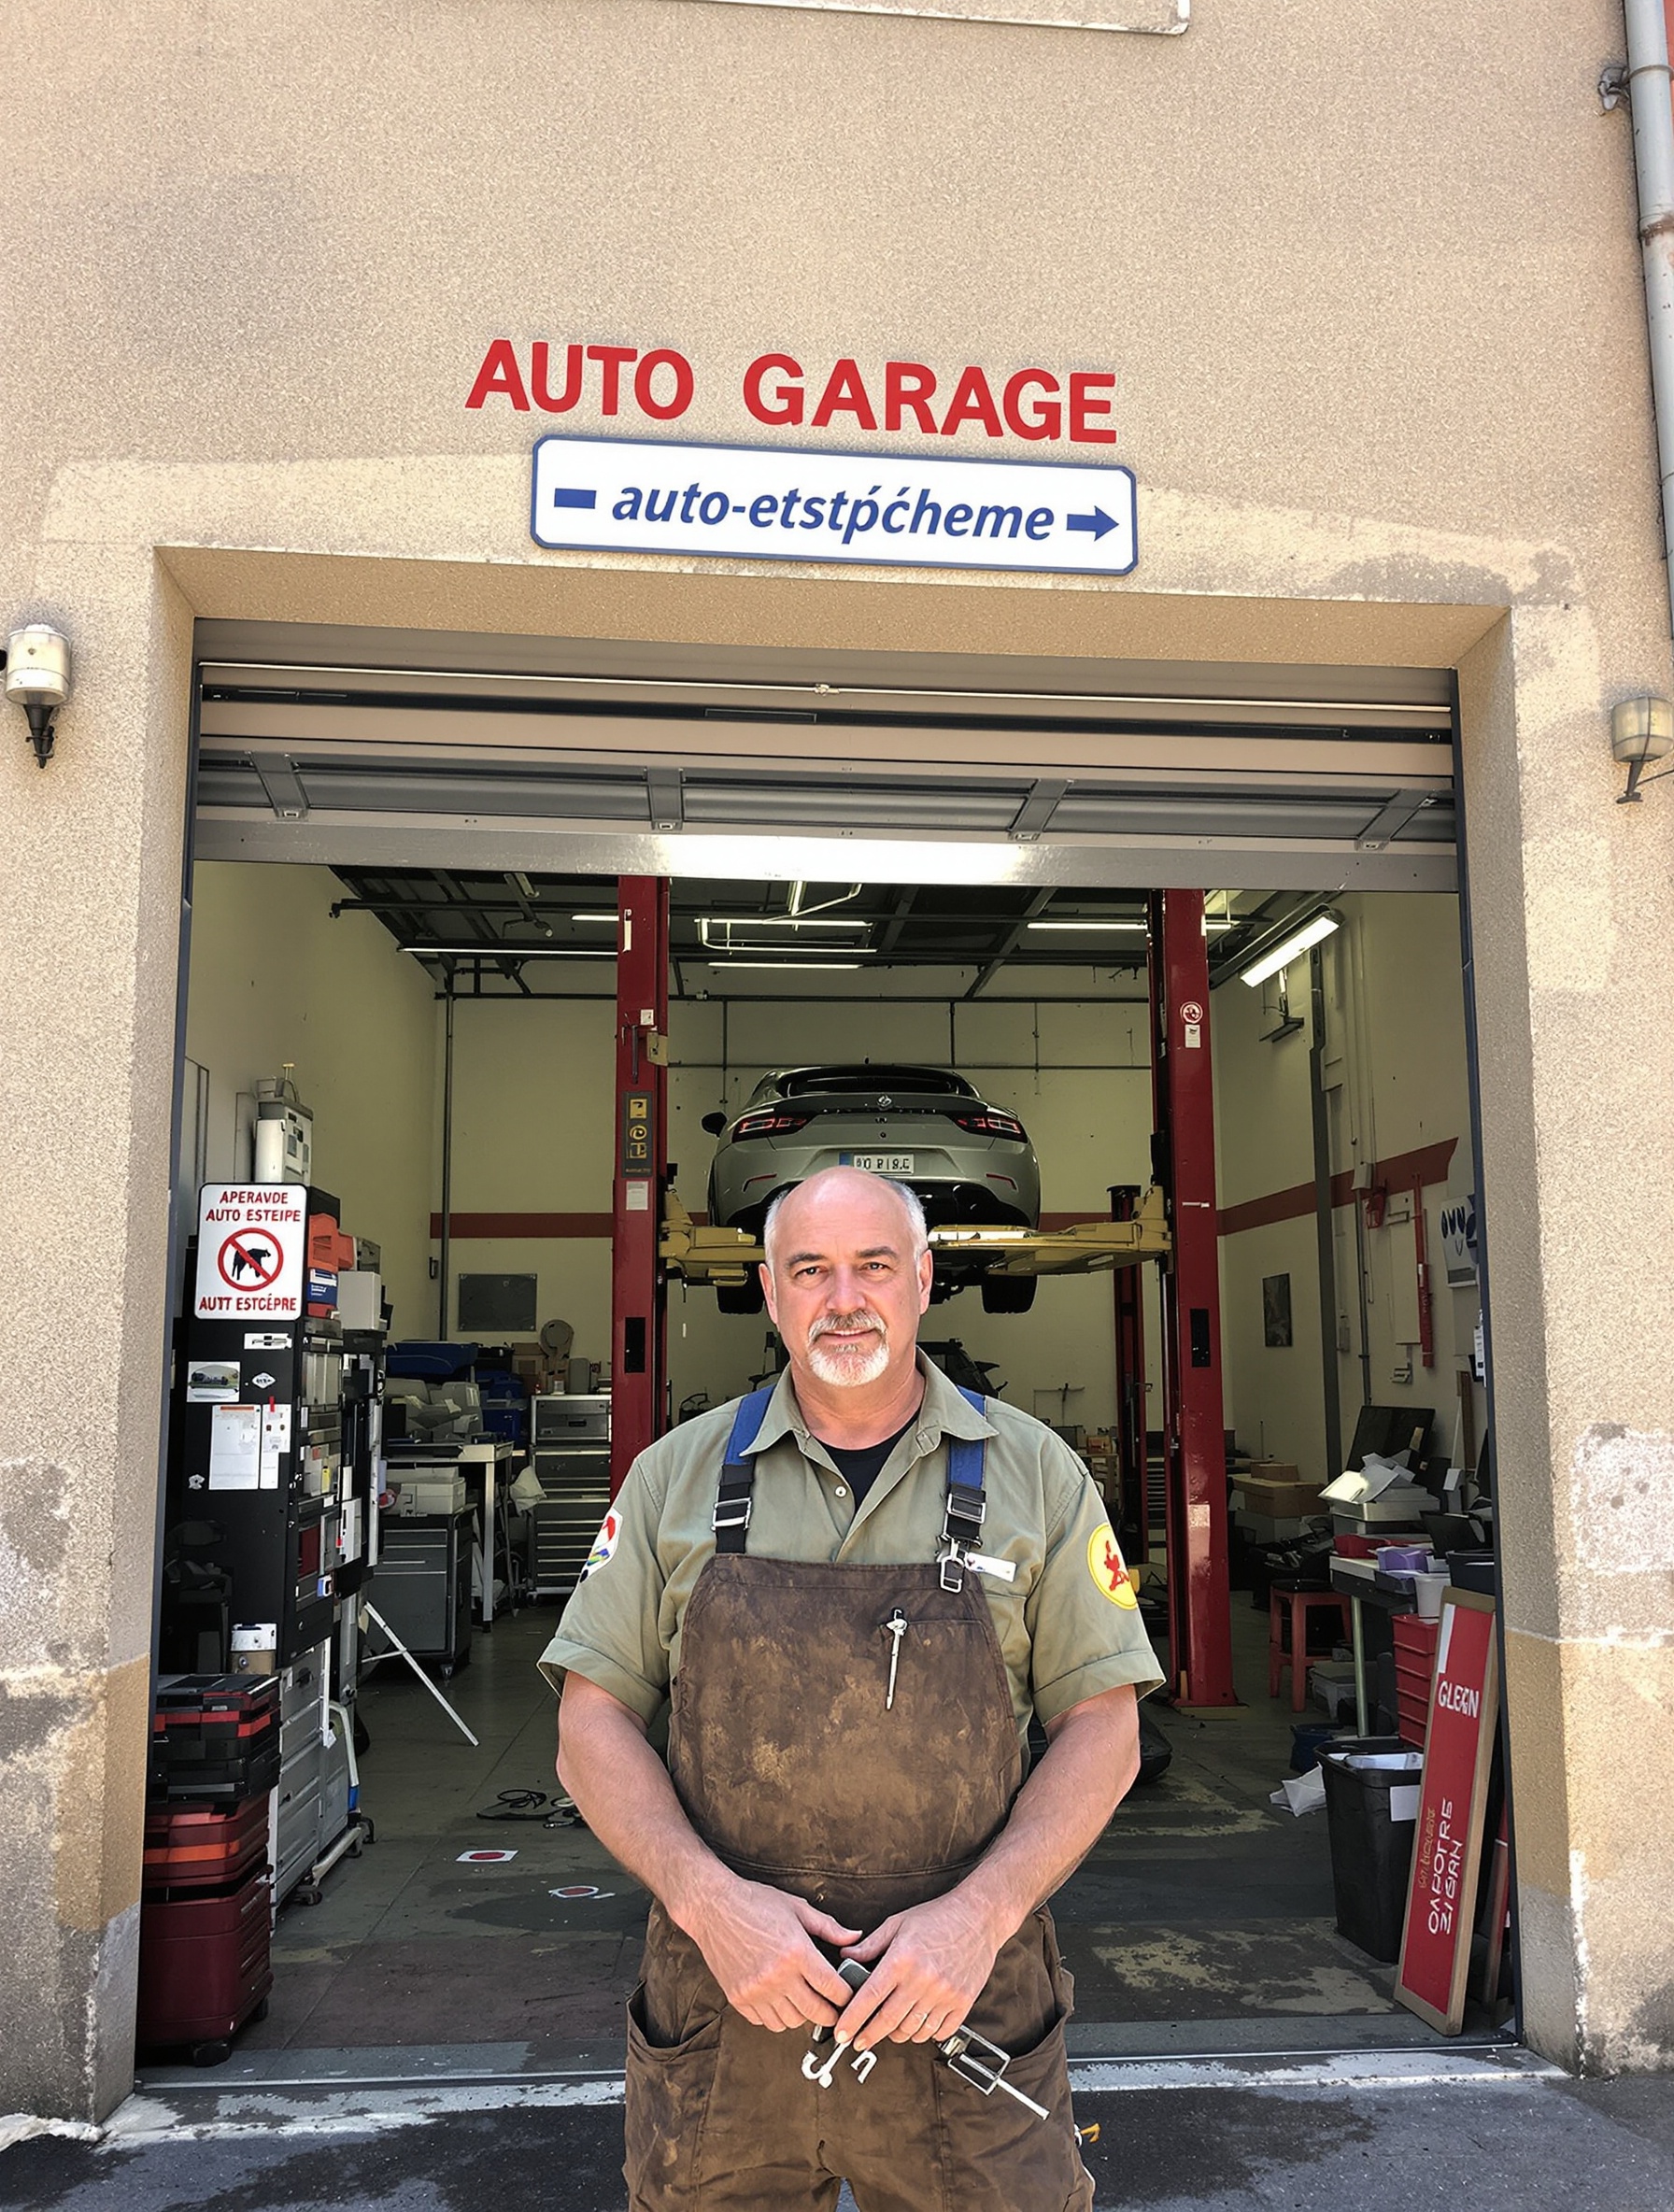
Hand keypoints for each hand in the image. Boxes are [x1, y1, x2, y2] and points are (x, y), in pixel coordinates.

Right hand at [682, 1873, 860, 2033]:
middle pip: (816, 2013)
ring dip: (803, 2016)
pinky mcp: (738, 1999)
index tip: (849, 1996)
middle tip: (834, 2008)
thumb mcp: (797, 1908)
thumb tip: (856, 1937)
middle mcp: (777, 1976)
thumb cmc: (756, 1902)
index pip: (832, 1989)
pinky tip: (780, 2000)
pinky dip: (777, 2016)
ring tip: (805, 2001)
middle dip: (831, 2014)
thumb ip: (829, 1927)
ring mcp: (756, 1990)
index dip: (847, 1997)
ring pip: (791, 2022)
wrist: (713, 1908)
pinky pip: (766, 2022)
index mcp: (796, 1952)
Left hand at [835, 1889, 1002, 2050]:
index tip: (841, 2033)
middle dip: (869, 2036)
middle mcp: (922, 1980)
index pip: (870, 1997)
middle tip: (859, 2042)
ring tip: (891, 2029)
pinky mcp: (962, 2002)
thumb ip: (871, 1945)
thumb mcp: (898, 1923)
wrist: (979, 1916)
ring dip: (897, 2035)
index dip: (852, 2019)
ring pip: (913, 2030)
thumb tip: (846, 1958)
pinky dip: (926, 2034)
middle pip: (888, 2021)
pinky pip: (939, 2032)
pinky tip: (919, 2025)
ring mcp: (944, 1994)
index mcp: (902, 1959)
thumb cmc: (938, 1917)